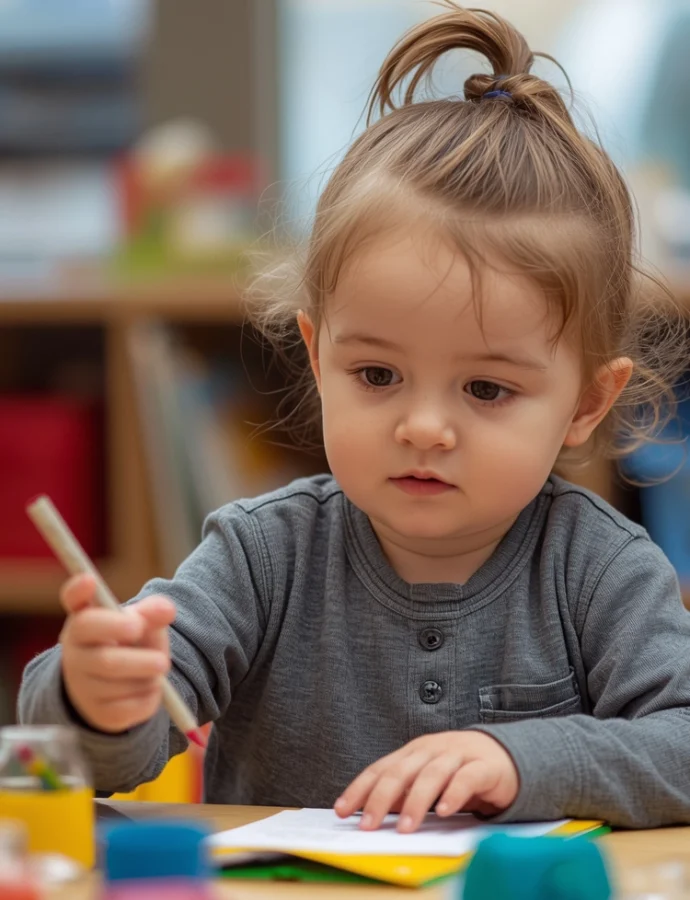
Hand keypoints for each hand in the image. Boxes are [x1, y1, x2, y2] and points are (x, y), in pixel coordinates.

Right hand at [59, 573, 175, 732]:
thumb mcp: (140, 623)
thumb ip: (152, 613)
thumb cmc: (127, 643)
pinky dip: (149, 697)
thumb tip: (167, 610)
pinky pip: (130, 708)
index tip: (90, 581)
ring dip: (148, 676)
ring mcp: (82, 685)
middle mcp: (75, 651)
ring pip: (119, 686)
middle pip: (103, 659)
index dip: (78, 590)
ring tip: (157, 666)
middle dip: (136, 659)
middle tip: (163, 661)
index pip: (73, 602)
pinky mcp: (98, 713)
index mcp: (83, 620)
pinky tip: (149, 687)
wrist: (114, 686)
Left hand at [334, 731, 518, 832]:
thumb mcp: (426, 780)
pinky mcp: (483, 766)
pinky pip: (466, 779)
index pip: (380, 769)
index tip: (342, 810)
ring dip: (416, 803)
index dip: (360, 789)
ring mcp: (457, 755)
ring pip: (431, 775)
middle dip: (381, 798)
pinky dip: (454, 794)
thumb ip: (403, 793)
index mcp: (413, 752)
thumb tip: (372, 814)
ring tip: (404, 828)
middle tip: (368, 824)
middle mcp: (431, 749)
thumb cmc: (458, 770)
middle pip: (401, 771)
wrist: (505, 756)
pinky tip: (445, 812)